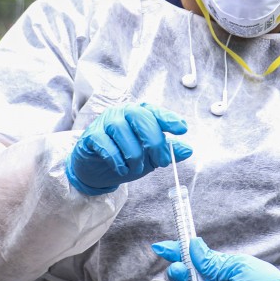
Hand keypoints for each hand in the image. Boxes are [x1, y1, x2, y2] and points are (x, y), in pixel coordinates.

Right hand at [66, 103, 192, 194]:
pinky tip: (122, 169)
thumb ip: (167, 151)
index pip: (155, 111)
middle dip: (153, 140)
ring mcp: (105, 122)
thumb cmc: (125, 157)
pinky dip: (116, 159)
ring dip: (133, 153)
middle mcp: (123, 113)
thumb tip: (187, 150)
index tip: (182, 129)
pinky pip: (105, 143)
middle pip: (139, 117)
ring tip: (137, 169)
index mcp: (140, 114)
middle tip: (162, 161)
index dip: (168, 118)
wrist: (96, 169)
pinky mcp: (91, 135)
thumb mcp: (150, 156)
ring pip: (121, 130)